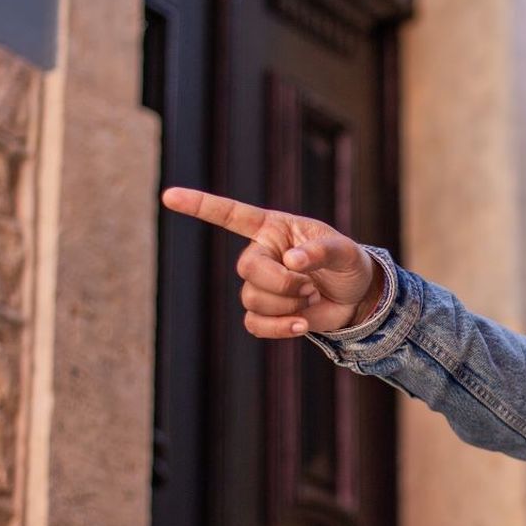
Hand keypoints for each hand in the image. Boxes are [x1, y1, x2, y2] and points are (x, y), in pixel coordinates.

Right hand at [161, 187, 384, 337]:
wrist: (356, 298)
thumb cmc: (348, 264)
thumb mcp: (345, 251)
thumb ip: (323, 250)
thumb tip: (291, 260)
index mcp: (273, 229)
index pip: (231, 214)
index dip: (200, 205)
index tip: (169, 197)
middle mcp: (261, 254)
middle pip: (246, 268)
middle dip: (280, 282)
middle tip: (309, 285)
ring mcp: (260, 285)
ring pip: (252, 299)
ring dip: (287, 304)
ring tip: (311, 297)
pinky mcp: (265, 313)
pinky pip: (254, 324)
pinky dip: (279, 328)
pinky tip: (301, 325)